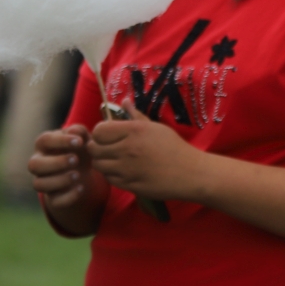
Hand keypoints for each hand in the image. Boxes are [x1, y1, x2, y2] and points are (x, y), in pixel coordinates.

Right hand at [29, 125, 107, 215]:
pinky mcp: (54, 197)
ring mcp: (44, 181)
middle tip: (76, 160)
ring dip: (59, 180)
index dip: (60, 141)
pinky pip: (55, 201)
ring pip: (39, 185)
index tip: (79, 142)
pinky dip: (68, 196)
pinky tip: (81, 188)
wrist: (85, 171)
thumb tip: (74, 131)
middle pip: (34, 165)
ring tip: (77, 175)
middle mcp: (39, 163)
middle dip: (55, 163)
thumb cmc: (80, 148)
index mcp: (44, 145)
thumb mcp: (83, 138)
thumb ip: (79, 132)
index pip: (44, 140)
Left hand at [87, 99, 207, 201]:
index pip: (98, 131)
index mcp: (133, 131)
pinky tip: (122, 170)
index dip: (100, 133)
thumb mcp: (155, 127)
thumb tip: (124, 101)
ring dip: (103, 162)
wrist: (190, 172)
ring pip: (98, 165)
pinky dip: (111, 174)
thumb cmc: (174, 147)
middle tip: (107, 148)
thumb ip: (135, 115)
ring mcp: (126, 168)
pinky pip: (109, 178)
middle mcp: (127, 149)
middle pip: (94, 149)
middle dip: (98, 148)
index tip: (107, 135)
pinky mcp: (128, 184)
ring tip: (114, 160)